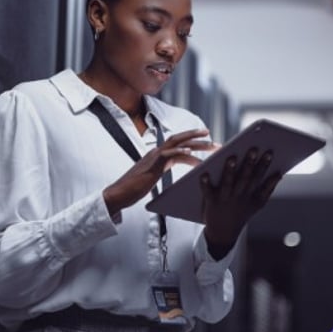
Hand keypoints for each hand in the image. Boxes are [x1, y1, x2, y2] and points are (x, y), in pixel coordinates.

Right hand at [101, 128, 216, 214]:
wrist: (118, 194)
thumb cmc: (134, 188)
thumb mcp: (153, 176)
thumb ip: (163, 169)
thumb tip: (175, 168)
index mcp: (157, 155)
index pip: (177, 143)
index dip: (192, 140)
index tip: (206, 140)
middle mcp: (156, 152)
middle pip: (180, 139)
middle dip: (198, 137)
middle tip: (214, 138)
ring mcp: (154, 157)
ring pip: (178, 144)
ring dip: (196, 143)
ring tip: (210, 144)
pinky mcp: (152, 164)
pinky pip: (168, 154)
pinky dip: (180, 151)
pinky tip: (191, 152)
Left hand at [199, 149, 282, 256]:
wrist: (223, 234)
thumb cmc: (241, 214)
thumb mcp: (258, 204)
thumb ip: (269, 189)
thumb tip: (279, 174)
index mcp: (251, 196)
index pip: (259, 178)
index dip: (265, 166)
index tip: (269, 153)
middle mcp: (239, 197)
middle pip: (245, 178)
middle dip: (250, 164)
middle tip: (253, 149)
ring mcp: (225, 200)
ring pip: (228, 184)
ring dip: (230, 172)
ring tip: (232, 158)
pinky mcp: (211, 203)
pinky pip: (208, 192)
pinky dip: (205, 184)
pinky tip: (204, 174)